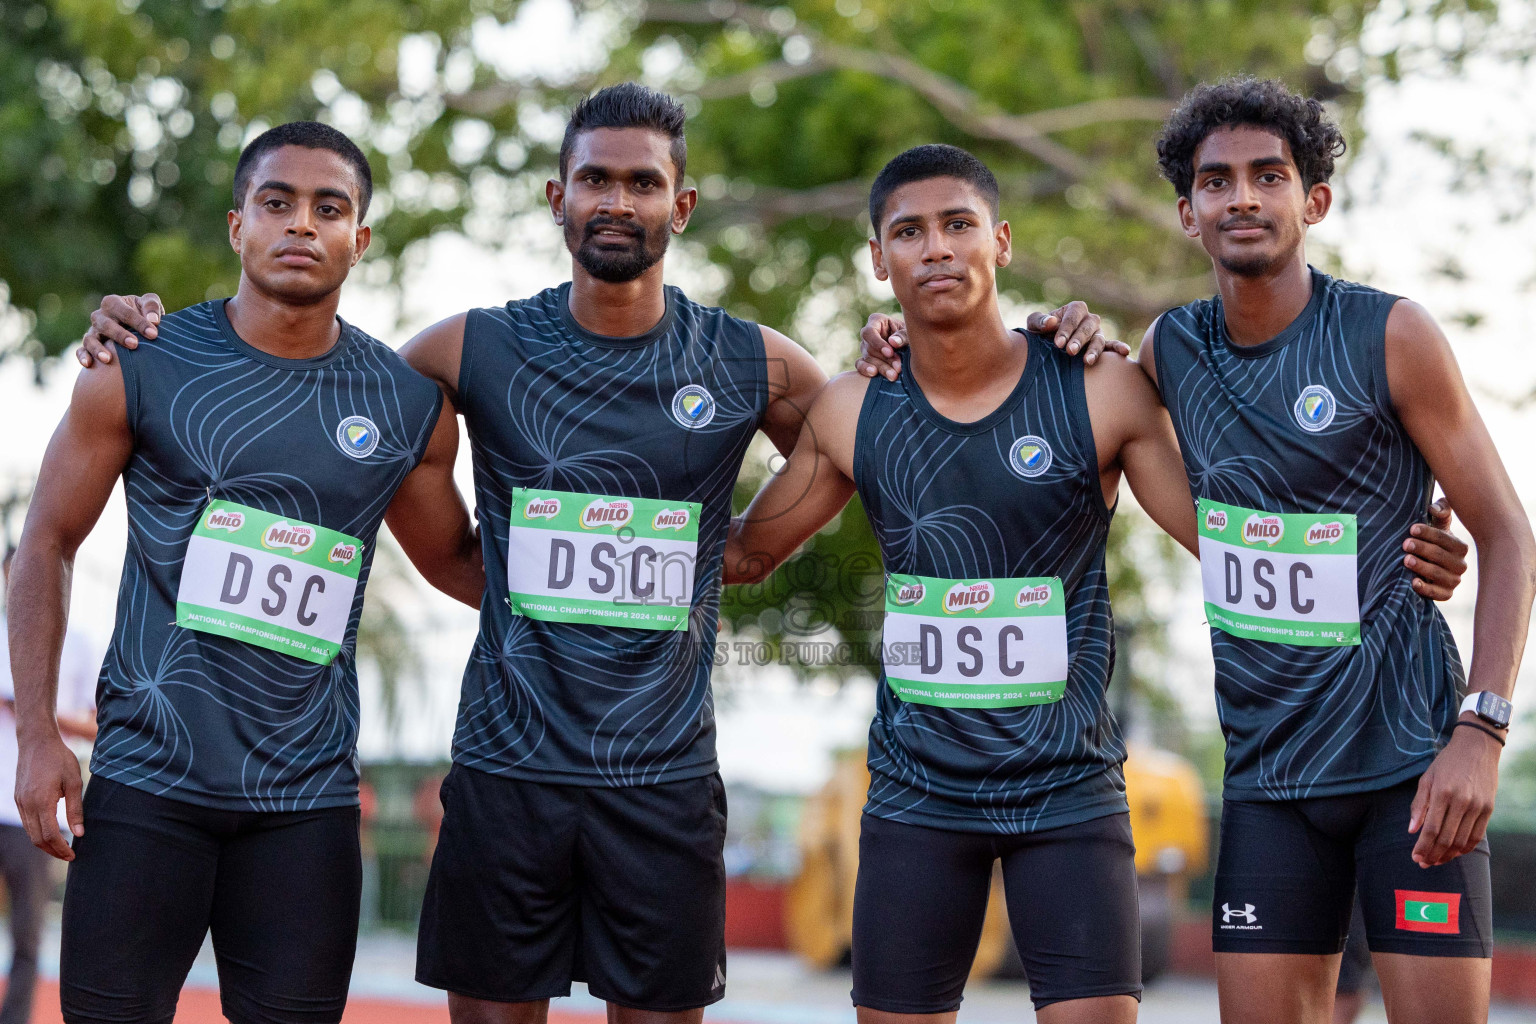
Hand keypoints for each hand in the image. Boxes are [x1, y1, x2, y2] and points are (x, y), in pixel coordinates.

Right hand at [15, 731, 84, 860]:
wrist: (36, 742)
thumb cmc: (59, 759)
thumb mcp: (74, 782)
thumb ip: (76, 809)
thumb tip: (79, 833)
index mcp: (41, 801)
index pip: (49, 835)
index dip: (61, 848)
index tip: (73, 855)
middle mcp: (27, 804)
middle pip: (36, 839)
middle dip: (52, 851)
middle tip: (69, 856)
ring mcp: (20, 802)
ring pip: (29, 832)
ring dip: (44, 844)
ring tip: (62, 848)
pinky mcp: (18, 798)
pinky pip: (27, 822)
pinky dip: (37, 832)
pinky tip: (50, 833)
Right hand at [76, 293, 163, 367]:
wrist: (135, 327)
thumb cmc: (143, 314)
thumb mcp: (148, 305)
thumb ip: (152, 306)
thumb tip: (154, 320)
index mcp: (113, 303)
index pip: (124, 311)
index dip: (139, 322)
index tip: (153, 334)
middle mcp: (100, 316)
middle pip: (106, 324)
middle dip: (119, 335)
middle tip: (134, 344)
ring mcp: (93, 331)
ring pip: (90, 339)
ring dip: (97, 348)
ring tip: (108, 359)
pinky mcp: (88, 345)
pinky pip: (81, 350)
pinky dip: (82, 356)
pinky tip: (88, 364)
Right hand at [856, 312, 906, 380]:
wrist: (912, 343)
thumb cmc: (910, 334)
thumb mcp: (909, 332)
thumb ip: (902, 336)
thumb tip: (893, 342)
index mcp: (876, 321)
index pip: (870, 332)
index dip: (878, 343)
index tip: (890, 352)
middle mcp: (868, 333)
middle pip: (870, 348)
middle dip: (884, 360)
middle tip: (898, 368)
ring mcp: (865, 347)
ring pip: (868, 358)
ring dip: (881, 367)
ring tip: (893, 376)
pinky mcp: (865, 359)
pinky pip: (860, 365)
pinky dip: (865, 370)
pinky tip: (874, 374)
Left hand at [1024, 301, 1129, 364]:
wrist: (1046, 348)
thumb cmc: (1040, 333)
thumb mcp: (1035, 326)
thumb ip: (1040, 321)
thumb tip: (1051, 322)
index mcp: (1074, 309)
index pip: (1073, 316)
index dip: (1066, 329)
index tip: (1057, 343)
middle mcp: (1089, 319)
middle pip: (1087, 327)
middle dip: (1079, 339)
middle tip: (1069, 351)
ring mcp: (1097, 333)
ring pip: (1099, 339)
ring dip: (1094, 349)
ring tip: (1087, 361)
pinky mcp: (1102, 346)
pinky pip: (1111, 346)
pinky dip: (1118, 348)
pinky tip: (1125, 352)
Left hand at [1404, 495, 1467, 601]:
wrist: (1426, 563)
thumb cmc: (1432, 539)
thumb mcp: (1438, 523)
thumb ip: (1441, 511)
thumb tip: (1433, 508)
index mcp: (1460, 547)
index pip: (1446, 539)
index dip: (1429, 534)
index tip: (1412, 529)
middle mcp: (1460, 564)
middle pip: (1441, 556)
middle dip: (1423, 549)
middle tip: (1405, 544)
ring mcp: (1454, 580)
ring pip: (1439, 574)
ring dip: (1422, 567)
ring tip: (1406, 559)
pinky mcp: (1446, 594)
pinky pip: (1439, 594)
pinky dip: (1426, 589)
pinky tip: (1413, 582)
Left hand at [1408, 723, 1500, 867]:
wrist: (1477, 748)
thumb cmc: (1447, 763)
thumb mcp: (1426, 778)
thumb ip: (1418, 805)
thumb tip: (1412, 830)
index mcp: (1442, 793)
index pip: (1431, 829)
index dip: (1422, 846)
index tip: (1414, 857)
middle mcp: (1461, 801)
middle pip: (1446, 838)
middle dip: (1433, 854)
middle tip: (1423, 863)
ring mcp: (1477, 806)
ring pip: (1462, 840)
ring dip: (1448, 855)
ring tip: (1436, 860)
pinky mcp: (1489, 809)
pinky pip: (1477, 836)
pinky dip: (1465, 847)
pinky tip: (1454, 852)